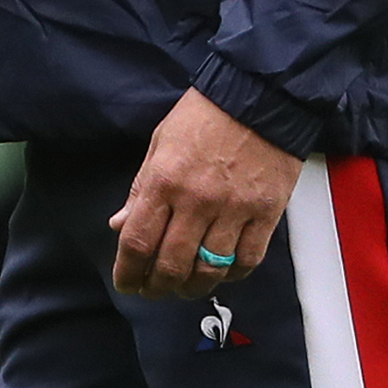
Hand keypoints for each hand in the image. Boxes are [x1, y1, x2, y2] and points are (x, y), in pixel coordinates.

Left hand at [109, 88, 299, 300]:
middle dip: (157, 286)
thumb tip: (121, 225)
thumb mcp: (159, 145)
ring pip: (210, 268)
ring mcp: (235, 209)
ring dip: (193, 287)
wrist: (260, 96)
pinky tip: (222, 275)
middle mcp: (197, 201)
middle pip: (172, 264)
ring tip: (184, 289)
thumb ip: (140, 189)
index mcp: (163, 182)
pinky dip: (233, 275)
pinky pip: (248, 259)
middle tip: (153, 291)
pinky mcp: (267, 212)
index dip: (128, 272)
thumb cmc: (204, 116)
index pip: (138, 242)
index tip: (126, 283)